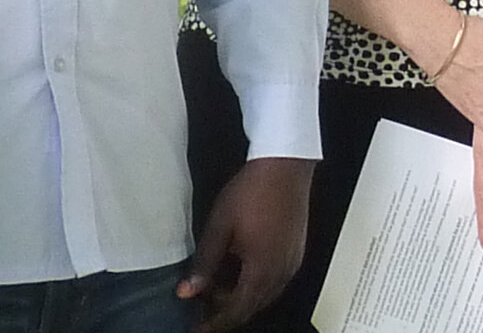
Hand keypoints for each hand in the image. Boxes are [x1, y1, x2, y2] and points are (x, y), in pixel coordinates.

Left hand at [179, 155, 313, 329]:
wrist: (284, 166)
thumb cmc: (251, 192)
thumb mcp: (220, 226)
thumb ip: (204, 263)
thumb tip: (187, 292)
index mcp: (262, 270)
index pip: (236, 311)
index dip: (215, 323)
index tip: (198, 328)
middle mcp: (281, 273)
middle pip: (252, 307)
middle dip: (225, 311)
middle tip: (200, 304)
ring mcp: (291, 263)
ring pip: (264, 295)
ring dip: (240, 297)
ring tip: (215, 286)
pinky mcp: (295, 253)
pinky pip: (274, 281)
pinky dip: (254, 285)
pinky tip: (239, 272)